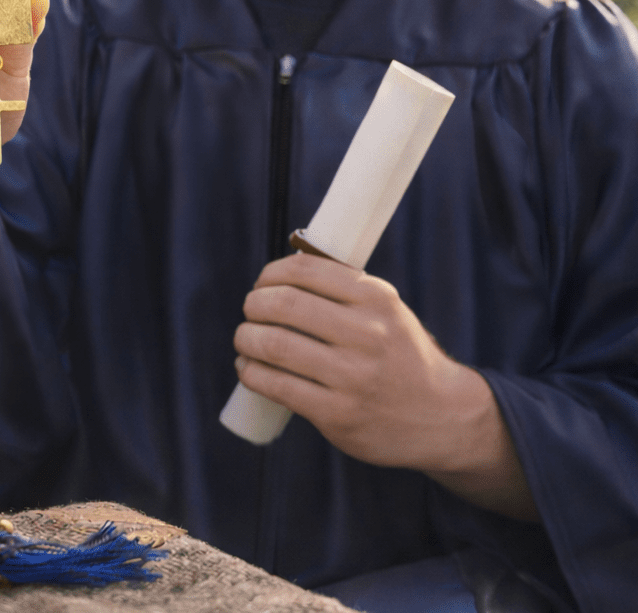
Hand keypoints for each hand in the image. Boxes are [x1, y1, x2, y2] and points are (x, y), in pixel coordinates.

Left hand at [234, 254, 509, 477]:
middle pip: (284, 305)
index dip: (271, 274)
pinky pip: (278, 386)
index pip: (305, 271)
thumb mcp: (386, 310)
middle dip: (254, 304)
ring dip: (246, 338)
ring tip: (245, 339)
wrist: (443, 416)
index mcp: (377, 299)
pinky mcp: (339, 415)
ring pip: (275, 345)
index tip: (262, 283)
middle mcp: (367, 335)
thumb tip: (280, 273)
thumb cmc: (399, 354)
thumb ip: (343, 289)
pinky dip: (252, 372)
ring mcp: (353, 377)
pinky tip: (249, 367)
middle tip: (250, 311)